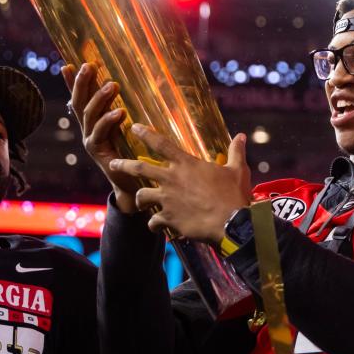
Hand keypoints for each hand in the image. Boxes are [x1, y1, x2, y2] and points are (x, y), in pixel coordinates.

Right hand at [61, 62, 140, 212]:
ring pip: (89, 115)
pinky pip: (100, 133)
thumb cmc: (128, 153)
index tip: (68, 64)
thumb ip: (117, 112)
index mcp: (91, 124)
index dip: (72, 83)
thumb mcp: (122, 129)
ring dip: (100, 98)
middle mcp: (87, 131)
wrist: (129, 183)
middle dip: (82, 83)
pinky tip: (119, 112)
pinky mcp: (98, 152)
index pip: (80, 99)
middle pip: (79, 103)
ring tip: (113, 85)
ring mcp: (90, 141)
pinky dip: (109, 121)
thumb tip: (120, 91)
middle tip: (89, 65)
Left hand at [110, 125, 251, 242]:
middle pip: (139, 169)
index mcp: (187, 164)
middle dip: (122, 165)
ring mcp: (168, 200)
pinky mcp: (168, 218)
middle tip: (112, 164)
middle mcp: (172, 179)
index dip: (145, 133)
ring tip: (139, 202)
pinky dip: (154, 224)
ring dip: (139, 199)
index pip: (161, 144)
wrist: (230, 222)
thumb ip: (235, 152)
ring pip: (141, 196)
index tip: (133, 127)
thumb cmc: (233, 195)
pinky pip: (153, 221)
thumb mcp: (237, 170)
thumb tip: (241, 136)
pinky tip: (157, 226)